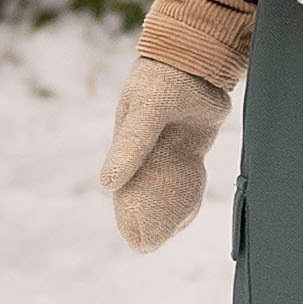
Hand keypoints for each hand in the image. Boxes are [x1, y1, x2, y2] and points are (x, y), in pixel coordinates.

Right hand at [99, 57, 230, 253]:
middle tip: (154, 245)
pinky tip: (191, 212)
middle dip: (147, 219)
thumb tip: (106, 185)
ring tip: (171, 235)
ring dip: (168, 210)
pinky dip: (187, 195)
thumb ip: (130, 146)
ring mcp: (168, 148)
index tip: (134, 241)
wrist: (196, 58)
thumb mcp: (145, 112)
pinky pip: (185, 178)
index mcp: (126, 145)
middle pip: (142, 193)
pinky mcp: (190, 145)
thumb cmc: (164, 81)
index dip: (125, 215)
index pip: (121, 188)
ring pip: (165, 189)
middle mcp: (144, 151)